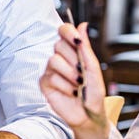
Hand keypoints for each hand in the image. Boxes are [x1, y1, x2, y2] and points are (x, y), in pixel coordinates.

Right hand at [38, 22, 109, 138]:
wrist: (90, 114)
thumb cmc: (93, 92)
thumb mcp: (93, 68)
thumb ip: (85, 47)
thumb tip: (83, 24)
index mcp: (73, 51)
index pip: (64, 31)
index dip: (68, 32)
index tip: (77, 41)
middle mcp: (60, 58)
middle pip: (58, 45)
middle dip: (74, 60)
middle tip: (82, 73)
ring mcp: (50, 70)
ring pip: (53, 60)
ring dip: (70, 74)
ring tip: (79, 85)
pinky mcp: (45, 83)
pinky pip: (51, 77)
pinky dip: (65, 86)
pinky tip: (71, 93)